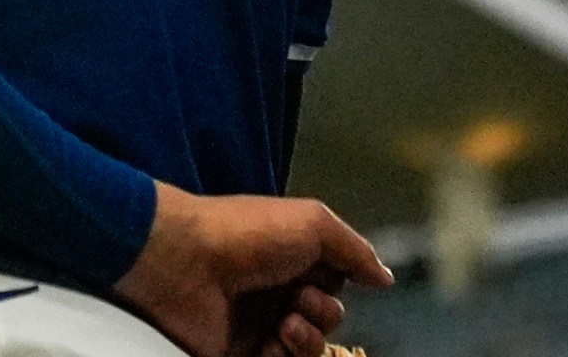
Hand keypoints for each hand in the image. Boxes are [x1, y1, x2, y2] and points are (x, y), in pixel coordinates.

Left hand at [113, 183, 390, 356]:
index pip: (333, 283)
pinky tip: (270, 343)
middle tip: (297, 300)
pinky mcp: (238, 350)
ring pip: (309, 348)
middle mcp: (273, 289)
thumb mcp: (312, 223)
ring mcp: (255, 322)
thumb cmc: (243, 233)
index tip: (324, 275)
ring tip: (285, 325)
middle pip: (326, 319)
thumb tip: (385, 277)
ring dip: (308, 341)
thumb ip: (354, 250)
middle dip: (324, 314)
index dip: (337, 284)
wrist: (182, 261)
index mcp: (288, 256)